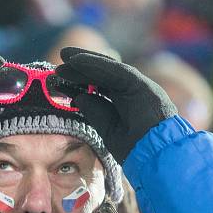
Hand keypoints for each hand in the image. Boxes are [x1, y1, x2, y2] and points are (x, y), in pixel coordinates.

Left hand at [56, 47, 176, 162]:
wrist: (155, 154)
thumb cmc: (135, 148)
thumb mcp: (107, 128)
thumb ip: (95, 111)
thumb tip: (77, 97)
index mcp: (126, 102)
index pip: (100, 86)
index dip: (80, 80)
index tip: (60, 78)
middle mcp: (132, 90)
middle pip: (102, 74)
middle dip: (79, 69)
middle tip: (57, 67)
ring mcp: (137, 85)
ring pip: (106, 68)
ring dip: (84, 62)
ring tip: (64, 57)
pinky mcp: (138, 83)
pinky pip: (112, 69)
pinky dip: (94, 63)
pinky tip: (76, 60)